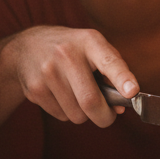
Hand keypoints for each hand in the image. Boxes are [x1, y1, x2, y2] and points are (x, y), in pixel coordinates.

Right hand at [3, 25, 139, 125]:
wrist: (27, 46)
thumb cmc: (71, 50)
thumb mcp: (92, 48)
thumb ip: (112, 73)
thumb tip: (119, 108)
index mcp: (89, 41)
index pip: (109, 61)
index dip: (122, 78)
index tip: (133, 92)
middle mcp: (67, 54)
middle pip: (91, 101)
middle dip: (104, 117)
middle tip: (107, 116)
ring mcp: (48, 72)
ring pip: (77, 115)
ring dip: (83, 114)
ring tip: (77, 94)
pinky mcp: (35, 89)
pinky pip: (61, 116)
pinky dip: (67, 112)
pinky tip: (60, 94)